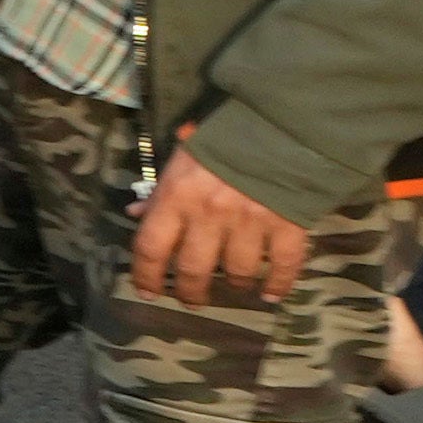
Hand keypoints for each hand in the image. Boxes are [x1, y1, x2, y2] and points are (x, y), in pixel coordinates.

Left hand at [125, 141, 311, 311]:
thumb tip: (134, 215)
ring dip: (235, 285)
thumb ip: (159, 192)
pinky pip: (284, 264)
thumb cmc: (224, 139)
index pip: (150, 247)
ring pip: (237, 272)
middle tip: (192, 300)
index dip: (145, 276)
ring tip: (235, 287)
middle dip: (190, 292)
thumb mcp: (182, 158)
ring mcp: (251, 221)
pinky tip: (272, 295)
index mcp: (178, 196)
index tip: (148, 292)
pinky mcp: (288, 224)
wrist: (281, 122)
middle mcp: (210, 214)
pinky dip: (279, 284)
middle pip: (193, 270)